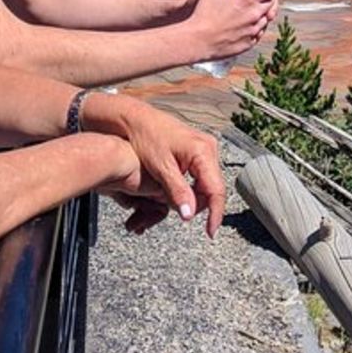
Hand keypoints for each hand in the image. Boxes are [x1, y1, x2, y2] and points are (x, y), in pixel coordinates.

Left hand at [91, 98, 225, 237]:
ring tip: (170, 202)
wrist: (135, 119)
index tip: (210, 233)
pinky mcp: (198, 150)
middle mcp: (208, 148)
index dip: (215, 214)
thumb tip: (189, 216)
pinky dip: (189, 187)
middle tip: (175, 213)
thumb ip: (176, 191)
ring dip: (192, 197)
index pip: (216, 190)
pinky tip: (173, 191)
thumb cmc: (145, 138)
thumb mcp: (160, 167)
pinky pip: (199, 175)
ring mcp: (204, 148)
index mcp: (202, 151)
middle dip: (198, 205)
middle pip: (212, 188)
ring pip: (205, 183)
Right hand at [188, 0, 279, 60]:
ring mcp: (254, 29)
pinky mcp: (250, 42)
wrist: (198, 39)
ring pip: (267, 19)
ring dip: (262, 12)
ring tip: (250, 10)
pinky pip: (259, 33)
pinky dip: (256, 27)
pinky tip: (245, 24)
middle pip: (273, 3)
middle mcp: (255, 14)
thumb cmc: (203, 13)